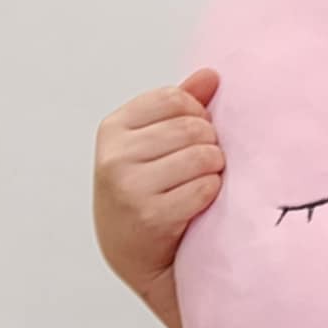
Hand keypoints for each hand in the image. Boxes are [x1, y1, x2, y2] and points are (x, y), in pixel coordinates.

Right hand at [92, 69, 224, 327]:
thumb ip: (181, 105)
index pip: (175, 98)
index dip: (197, 114)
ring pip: (202, 156)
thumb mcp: (152, 143)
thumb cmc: (147, 189)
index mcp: (114, 128)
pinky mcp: (150, 216)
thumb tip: (211, 74)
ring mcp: (129, 186)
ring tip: (202, 181)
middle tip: (205, 163)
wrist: (134, 253)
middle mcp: (114, 156)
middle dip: (210, 144)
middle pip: (192, 127)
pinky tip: (199, 203)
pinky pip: (204, 188)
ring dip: (214, 170)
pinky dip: (211, 194)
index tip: (195, 134)